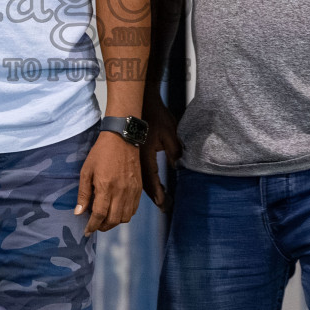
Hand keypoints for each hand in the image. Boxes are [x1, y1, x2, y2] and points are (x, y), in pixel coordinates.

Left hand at [75, 131, 142, 234]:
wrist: (122, 139)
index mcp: (106, 187)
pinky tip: (116, 210)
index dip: (92, 226)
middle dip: (103, 227)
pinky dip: (124, 214)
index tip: (87, 231)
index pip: (100, 215)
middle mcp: (121, 191)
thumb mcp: (86, 171)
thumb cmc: (101, 153)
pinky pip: (133, 210)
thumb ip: (83, 194)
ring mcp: (132, 191)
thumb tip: (79, 213)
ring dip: (114, 222)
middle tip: (95, 225)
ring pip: (125, 218)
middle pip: (113, 220)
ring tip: (105, 218)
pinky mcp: (138, 189)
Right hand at [139, 93, 181, 210]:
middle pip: (143, 184)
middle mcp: (137, 160)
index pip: (152, 180)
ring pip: (138, 179)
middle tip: (163, 205)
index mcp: (146, 157)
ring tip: (158, 197)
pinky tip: (149, 182)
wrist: (140, 104)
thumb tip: (176, 165)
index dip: (158, 194)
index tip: (163, 204)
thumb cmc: (155, 116)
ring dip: (148, 189)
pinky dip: (143, 180)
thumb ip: (175, 151)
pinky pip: (136, 172)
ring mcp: (133, 158)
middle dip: (153, 195)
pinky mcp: (133, 154)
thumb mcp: (170, 133)